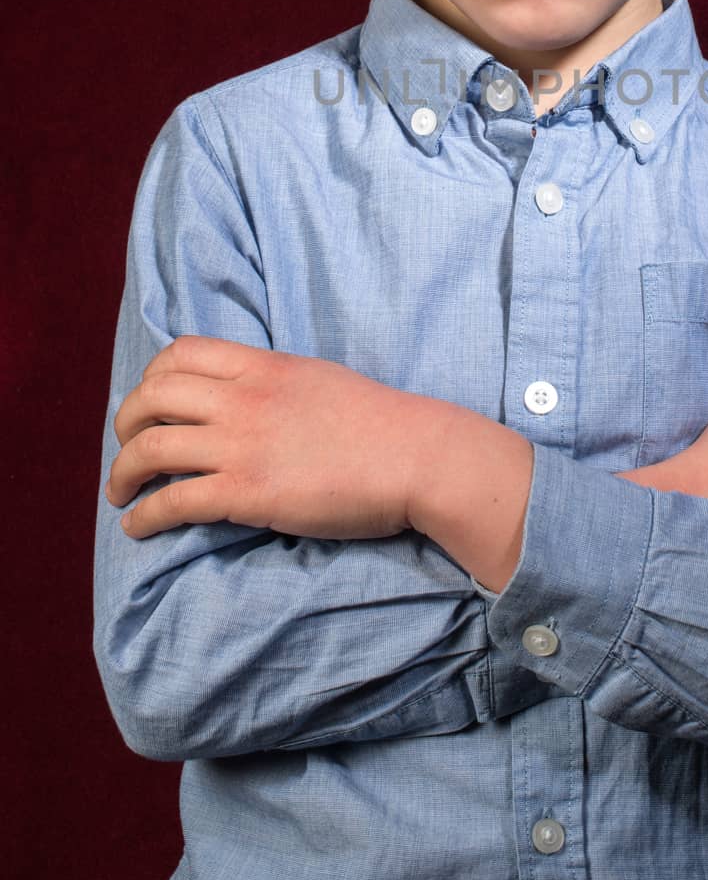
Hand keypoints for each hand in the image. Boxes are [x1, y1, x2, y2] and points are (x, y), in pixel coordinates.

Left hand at [104, 335, 428, 540]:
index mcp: (262, 366)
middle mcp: (243, 398)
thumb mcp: (316, 378)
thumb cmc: (378, 422)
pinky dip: (145, 515)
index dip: (151, 378)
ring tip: (120, 492)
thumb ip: (273, 383)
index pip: (180, 353)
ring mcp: (242, 444)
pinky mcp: (247, 492)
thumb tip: (245, 396)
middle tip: (127, 447)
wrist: (414, 455)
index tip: (151, 403)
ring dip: (122, 473)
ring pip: (150, 449)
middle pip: (152, 397)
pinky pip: (174, 502)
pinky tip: (139, 526)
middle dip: (126, 423)